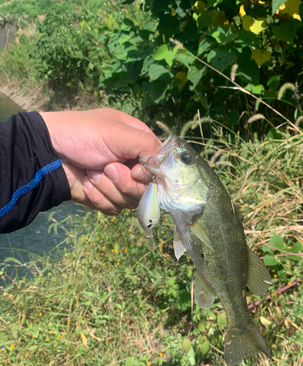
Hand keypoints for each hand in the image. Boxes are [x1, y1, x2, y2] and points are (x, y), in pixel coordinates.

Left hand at [40, 108, 159, 214]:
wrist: (48, 153)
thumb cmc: (83, 134)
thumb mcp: (119, 132)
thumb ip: (149, 147)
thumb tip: (166, 170)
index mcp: (140, 146)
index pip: (162, 169)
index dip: (150, 175)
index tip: (135, 170)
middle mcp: (134, 166)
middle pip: (148, 190)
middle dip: (124, 182)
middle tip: (106, 167)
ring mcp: (120, 184)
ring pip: (131, 202)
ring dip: (108, 188)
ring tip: (91, 173)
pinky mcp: (106, 198)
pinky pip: (114, 209)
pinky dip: (98, 198)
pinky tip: (86, 184)